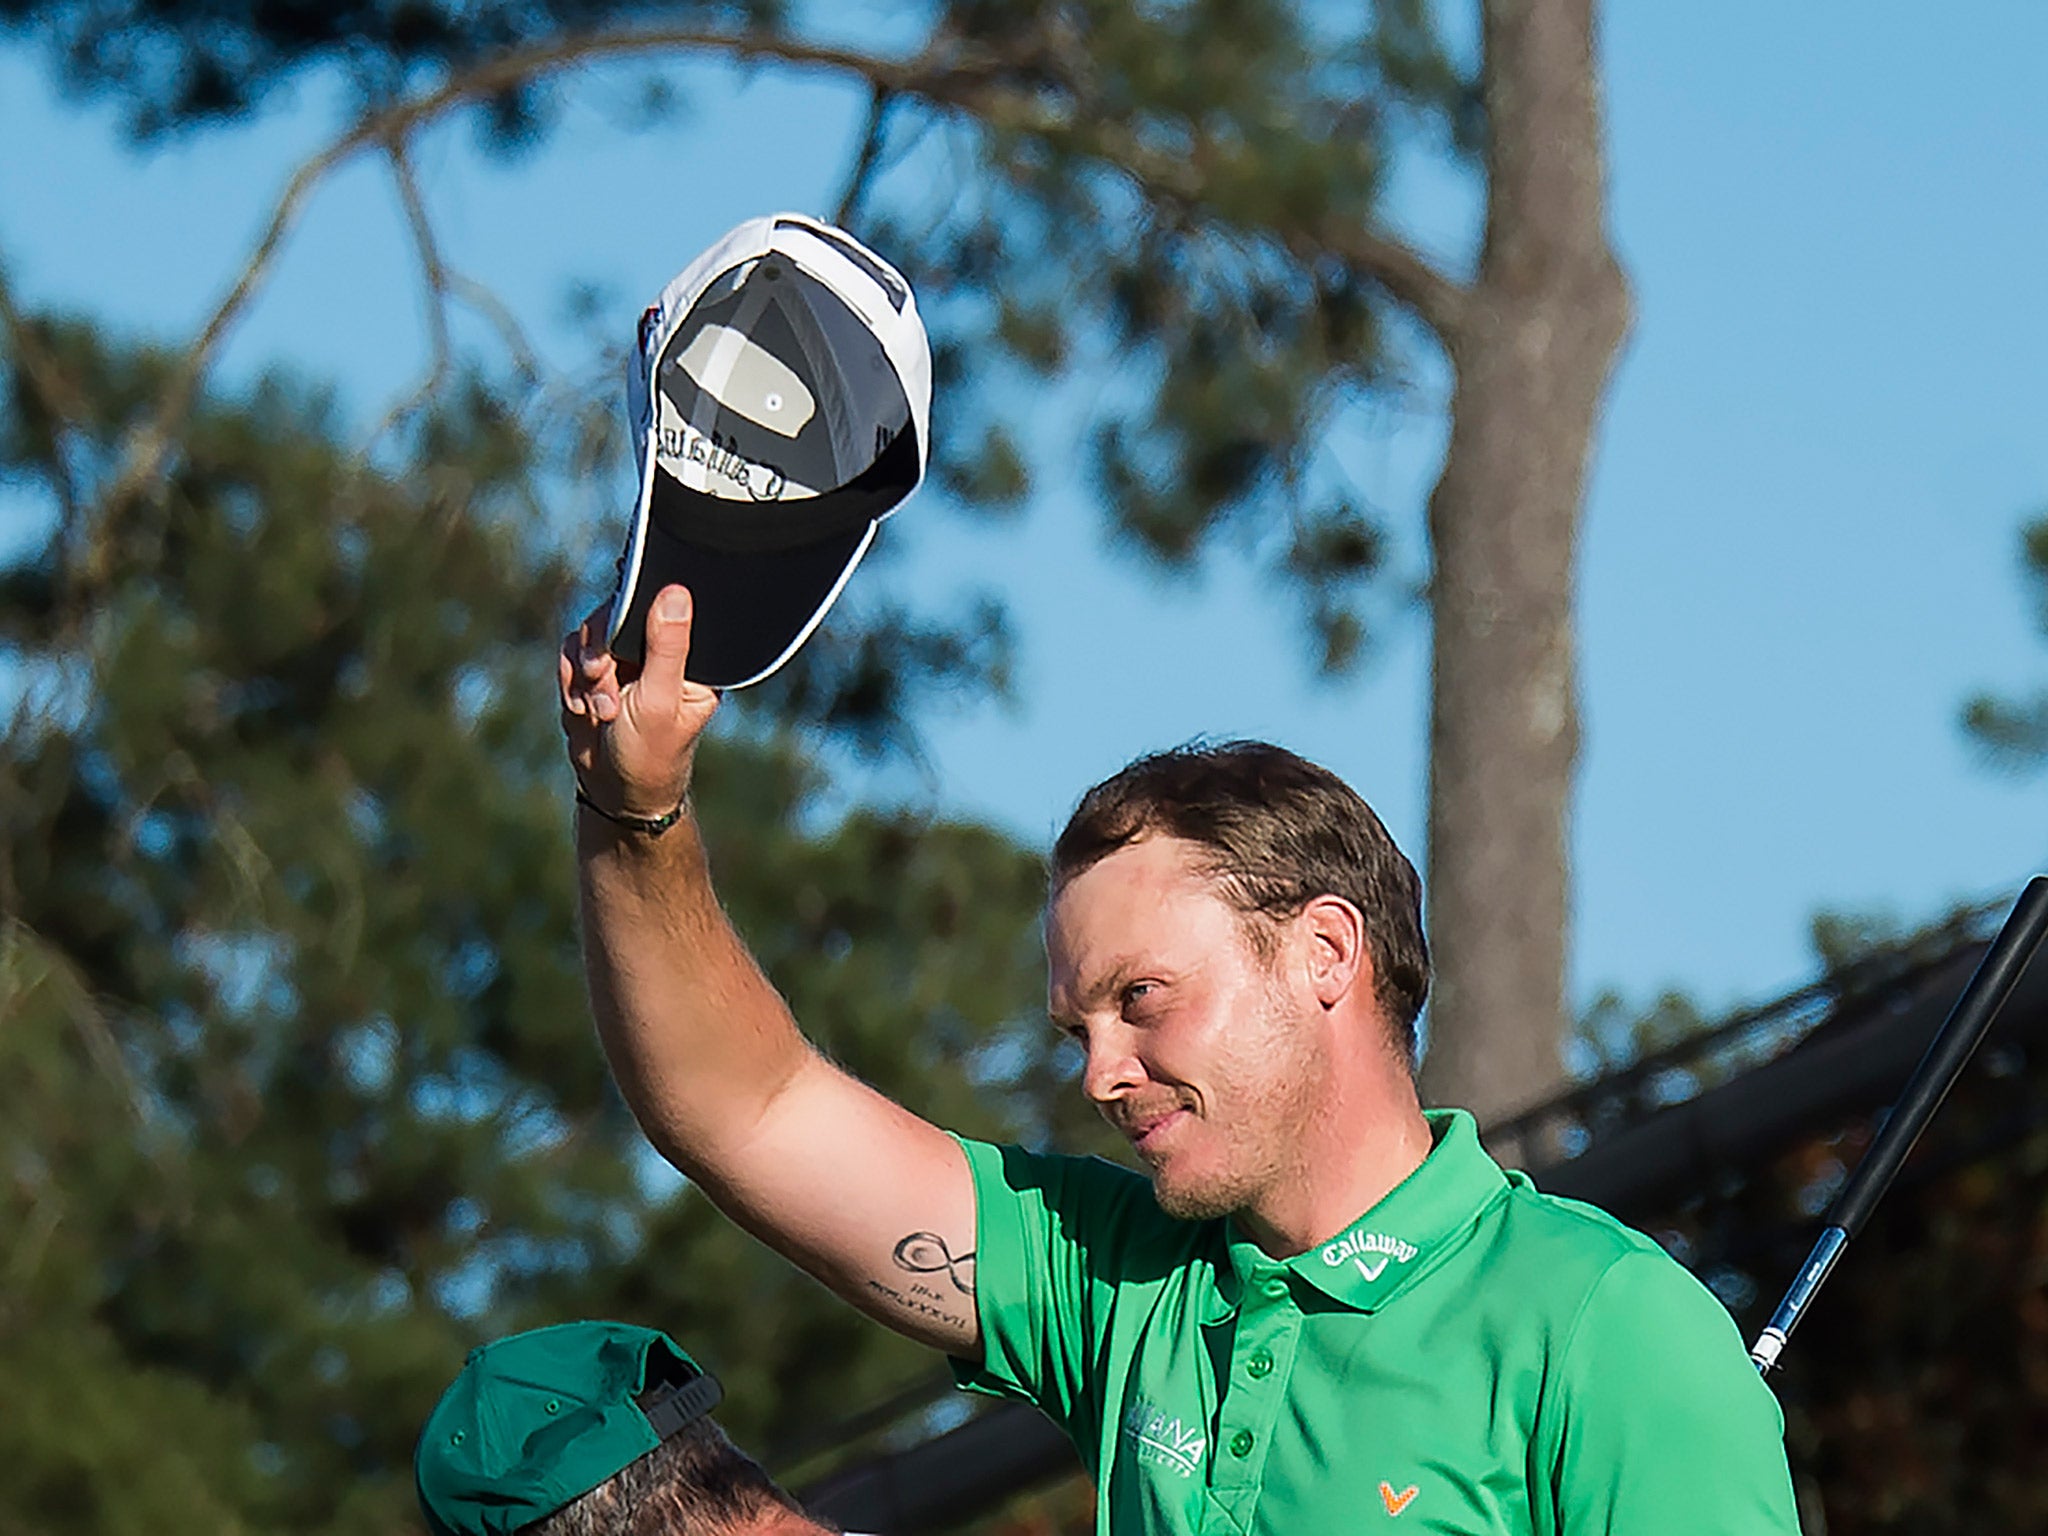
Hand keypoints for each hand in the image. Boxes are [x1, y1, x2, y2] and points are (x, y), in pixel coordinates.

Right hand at [559, 585, 720, 818]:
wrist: (615, 790)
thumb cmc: (651, 752)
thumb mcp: (660, 700)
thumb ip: (667, 647)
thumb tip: (677, 593)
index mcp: (691, 653)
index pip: (660, 605)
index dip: (629, 616)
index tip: (615, 646)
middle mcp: (659, 648)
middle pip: (617, 612)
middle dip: (599, 650)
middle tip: (600, 681)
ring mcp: (627, 656)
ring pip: (590, 632)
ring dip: (583, 672)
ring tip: (599, 710)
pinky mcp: (598, 666)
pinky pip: (571, 652)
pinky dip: (569, 680)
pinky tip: (582, 708)